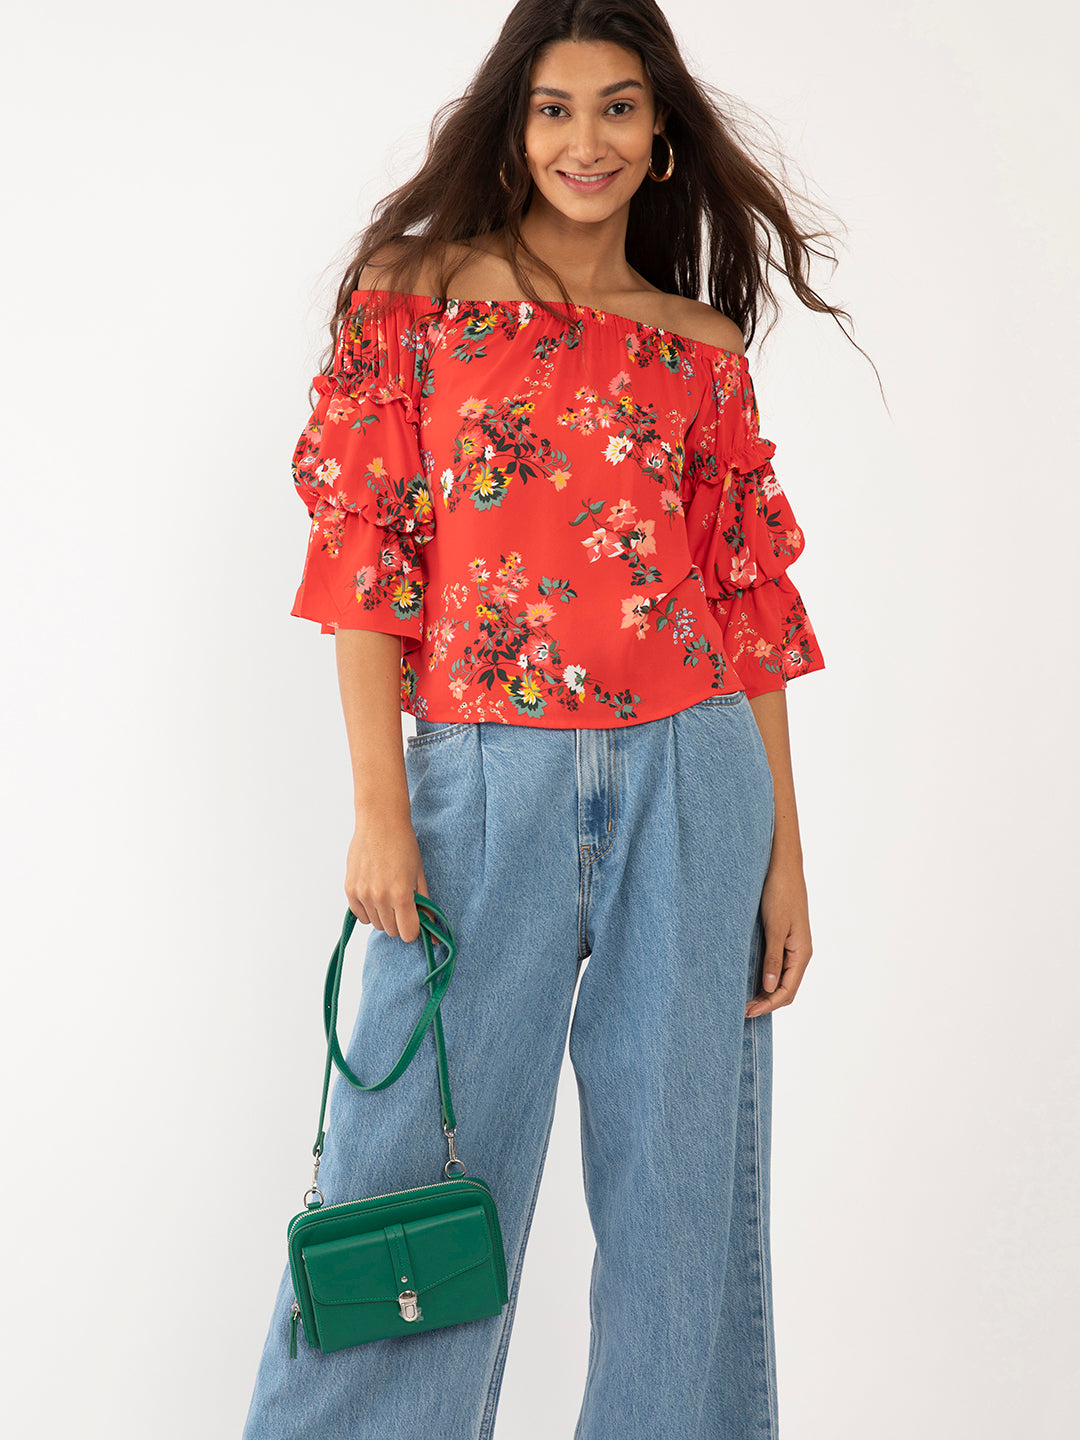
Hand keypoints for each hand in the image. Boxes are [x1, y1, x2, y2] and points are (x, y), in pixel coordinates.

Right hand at [344, 808, 430, 943]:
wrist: (380, 822)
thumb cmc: (404, 845)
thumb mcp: (419, 874)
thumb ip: (424, 903)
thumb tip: (429, 927)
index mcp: (401, 895)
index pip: (407, 933)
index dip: (414, 929)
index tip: (415, 920)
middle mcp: (380, 897)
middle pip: (391, 931)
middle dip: (400, 922)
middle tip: (403, 905)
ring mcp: (362, 894)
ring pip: (375, 924)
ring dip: (384, 916)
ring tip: (388, 895)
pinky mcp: (350, 889)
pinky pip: (360, 915)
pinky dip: (368, 911)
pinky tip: (375, 895)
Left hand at [745, 857, 812, 1017]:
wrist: (782, 864)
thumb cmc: (780, 891)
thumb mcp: (774, 926)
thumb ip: (772, 958)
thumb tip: (768, 987)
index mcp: (801, 952)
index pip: (787, 991)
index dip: (768, 1005)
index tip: (747, 1012)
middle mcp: (799, 952)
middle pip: (785, 988)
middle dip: (766, 1002)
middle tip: (741, 1010)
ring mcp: (792, 944)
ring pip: (780, 977)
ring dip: (764, 990)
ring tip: (743, 998)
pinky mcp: (783, 936)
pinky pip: (776, 963)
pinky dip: (764, 975)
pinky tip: (748, 976)